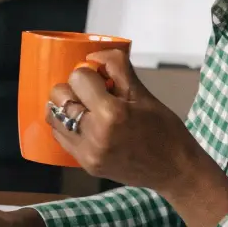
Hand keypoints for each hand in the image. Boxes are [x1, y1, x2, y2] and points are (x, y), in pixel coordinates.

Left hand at [46, 49, 205, 190]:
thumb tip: (93, 56)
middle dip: (73, 89)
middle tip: (91, 93)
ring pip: (53, 117)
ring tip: (85, 107)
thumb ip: (117, 68)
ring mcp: (88, 153)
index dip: (89, 74)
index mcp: (112, 113)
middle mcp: (94, 135)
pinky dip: (67, 125)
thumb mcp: (144, 94)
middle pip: (59, 96)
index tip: (102, 80)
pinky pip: (61, 137)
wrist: (175, 170)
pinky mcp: (86, 164)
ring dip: (66, 107)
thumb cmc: (164, 130)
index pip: (78, 78)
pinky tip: (84, 123)